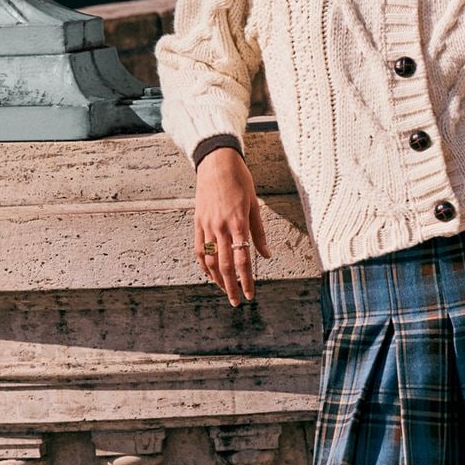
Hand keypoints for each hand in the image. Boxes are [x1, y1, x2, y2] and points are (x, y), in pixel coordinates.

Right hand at [193, 150, 271, 305]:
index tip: (251, 295)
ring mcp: (207, 226)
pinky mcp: (198, 222)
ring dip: (218, 279)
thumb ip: (259, 233)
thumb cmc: (240, 181)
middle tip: (237, 302)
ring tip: (226, 290)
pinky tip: (210, 274)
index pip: (243, 260)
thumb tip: (266, 255)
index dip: (247, 281)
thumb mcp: (255, 205)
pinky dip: (204, 265)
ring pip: (211, 260)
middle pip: (226, 266)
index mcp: (238, 224)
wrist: (216, 162)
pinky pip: (199, 249)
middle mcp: (221, 228)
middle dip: (232, 287)